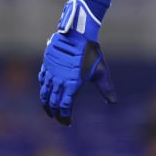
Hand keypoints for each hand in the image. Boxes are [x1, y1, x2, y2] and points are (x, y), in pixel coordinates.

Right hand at [38, 0, 116, 125]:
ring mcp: (51, 73)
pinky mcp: (47, 64)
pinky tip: (45, 92)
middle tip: (59, 119)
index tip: (68, 122)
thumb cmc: (92, 53)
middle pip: (53, 102)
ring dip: (46, 104)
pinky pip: (42, 80)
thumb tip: (113, 103)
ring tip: (49, 111)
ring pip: (45, 93)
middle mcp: (59, 81)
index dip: (65, 116)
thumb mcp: (101, 72)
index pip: (65, 106)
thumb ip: (106, 89)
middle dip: (55, 113)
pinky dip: (43, 89)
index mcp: (71, 84)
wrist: (78, 34)